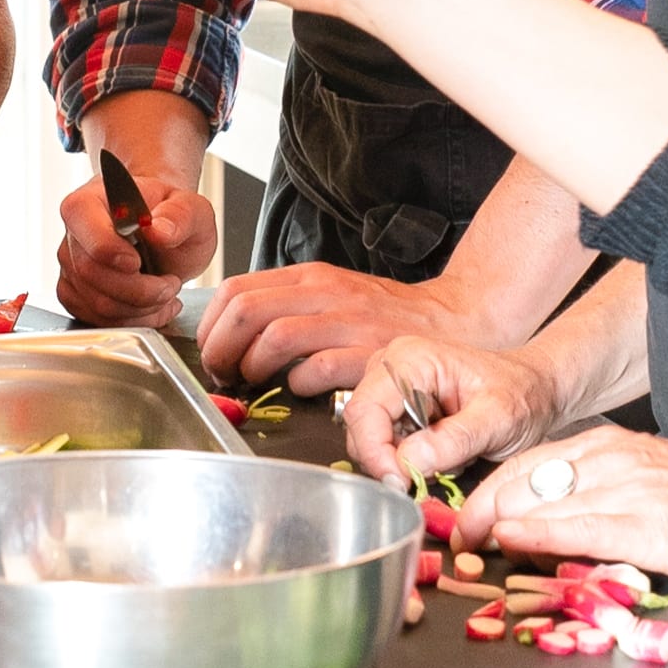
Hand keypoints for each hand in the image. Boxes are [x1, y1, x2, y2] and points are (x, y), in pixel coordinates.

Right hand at [54, 165, 214, 328]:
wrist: (164, 233)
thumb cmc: (171, 216)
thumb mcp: (192, 209)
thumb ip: (180, 215)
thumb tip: (159, 230)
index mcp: (91, 202)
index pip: (87, 232)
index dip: (111, 253)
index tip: (138, 263)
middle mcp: (75, 234)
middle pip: (93, 274)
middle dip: (140, 290)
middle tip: (170, 284)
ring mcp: (72, 267)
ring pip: (98, 304)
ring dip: (142, 308)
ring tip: (166, 293)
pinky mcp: (77, 295)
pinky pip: (99, 320)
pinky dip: (134, 321)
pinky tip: (153, 306)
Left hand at [201, 262, 494, 396]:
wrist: (456, 316)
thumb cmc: (386, 314)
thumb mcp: (334, 294)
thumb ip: (289, 305)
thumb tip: (233, 332)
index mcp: (311, 278)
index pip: (237, 290)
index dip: (211, 325)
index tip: (211, 350)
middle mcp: (327, 294)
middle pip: (246, 311)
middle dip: (221, 348)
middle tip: (223, 372)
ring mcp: (350, 323)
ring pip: (275, 337)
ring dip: (252, 367)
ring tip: (254, 382)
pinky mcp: (370, 355)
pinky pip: (316, 370)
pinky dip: (296, 384)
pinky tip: (298, 390)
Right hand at [341, 334, 564, 486]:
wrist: (537, 391)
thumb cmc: (522, 394)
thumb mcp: (498, 418)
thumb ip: (455, 439)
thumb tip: (408, 462)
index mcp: (410, 359)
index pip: (365, 410)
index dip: (375, 453)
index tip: (400, 483)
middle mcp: (391, 369)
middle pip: (360, 427)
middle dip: (390, 461)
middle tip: (427, 480)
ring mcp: (391, 390)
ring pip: (370, 441)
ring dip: (403, 462)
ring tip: (447, 459)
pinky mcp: (397, 410)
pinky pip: (387, 446)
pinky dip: (411, 461)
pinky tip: (442, 455)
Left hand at [459, 422, 667, 583]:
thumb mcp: (651, 482)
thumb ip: (603, 494)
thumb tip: (554, 521)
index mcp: (611, 449)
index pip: (529, 465)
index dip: (490, 493)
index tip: (466, 521)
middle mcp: (612, 461)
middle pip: (523, 479)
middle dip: (480, 510)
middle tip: (454, 540)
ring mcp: (630, 490)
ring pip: (545, 500)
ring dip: (498, 524)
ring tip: (468, 548)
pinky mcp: (651, 525)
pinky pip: (583, 525)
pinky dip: (542, 532)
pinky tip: (514, 539)